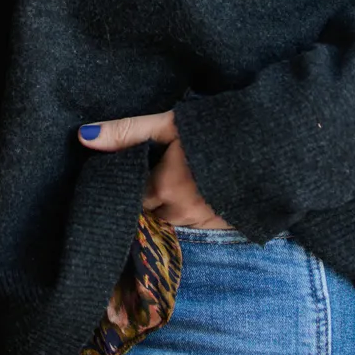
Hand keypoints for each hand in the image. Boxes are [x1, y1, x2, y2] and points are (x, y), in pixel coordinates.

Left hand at [78, 110, 232, 229]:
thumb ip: (127, 131)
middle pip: (147, 210)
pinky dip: (186, 211)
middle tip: (156, 173)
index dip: (129, 183)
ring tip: (177, 180)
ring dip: (167, 204)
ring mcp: (200, 225)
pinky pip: (189, 225)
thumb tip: (83, 137)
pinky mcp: (218, 229)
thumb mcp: (169, 124)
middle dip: (147, 195)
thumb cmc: (217, 132)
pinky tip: (193, 193)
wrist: (271, 149)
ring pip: (167, 219)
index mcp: (163, 189)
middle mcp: (179, 213)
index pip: (129, 195)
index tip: (132, 171)